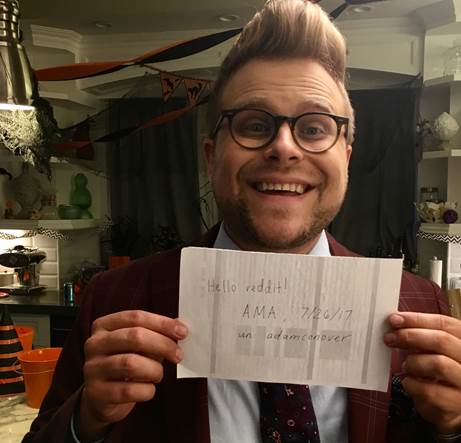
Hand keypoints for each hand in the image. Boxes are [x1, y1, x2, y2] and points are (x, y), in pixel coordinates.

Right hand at [78, 310, 187, 440]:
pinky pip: (129, 390)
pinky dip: (147, 390)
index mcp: (104, 325)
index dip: (162, 323)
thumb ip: (156, 334)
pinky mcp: (95, 392)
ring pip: (131, 363)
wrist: (102, 397)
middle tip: (178, 355)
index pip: (136, 317)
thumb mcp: (138, 345)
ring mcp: (92, 368)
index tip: (182, 332)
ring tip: (158, 374)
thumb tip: (180, 326)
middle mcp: (94, 343)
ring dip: (154, 369)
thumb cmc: (126, 363)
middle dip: (162, 344)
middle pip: (134, 336)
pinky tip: (148, 389)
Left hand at [384, 312, 460, 433]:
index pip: (445, 324)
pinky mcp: (456, 404)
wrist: (450, 408)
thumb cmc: (438, 371)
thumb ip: (420, 335)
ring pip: (438, 364)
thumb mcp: (433, 349)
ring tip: (406, 365)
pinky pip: (429, 391)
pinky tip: (409, 382)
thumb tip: (396, 323)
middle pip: (442, 341)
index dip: (417, 319)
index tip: (394, 319)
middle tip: (390, 338)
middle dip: (410, 336)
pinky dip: (412, 384)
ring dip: (413, 362)